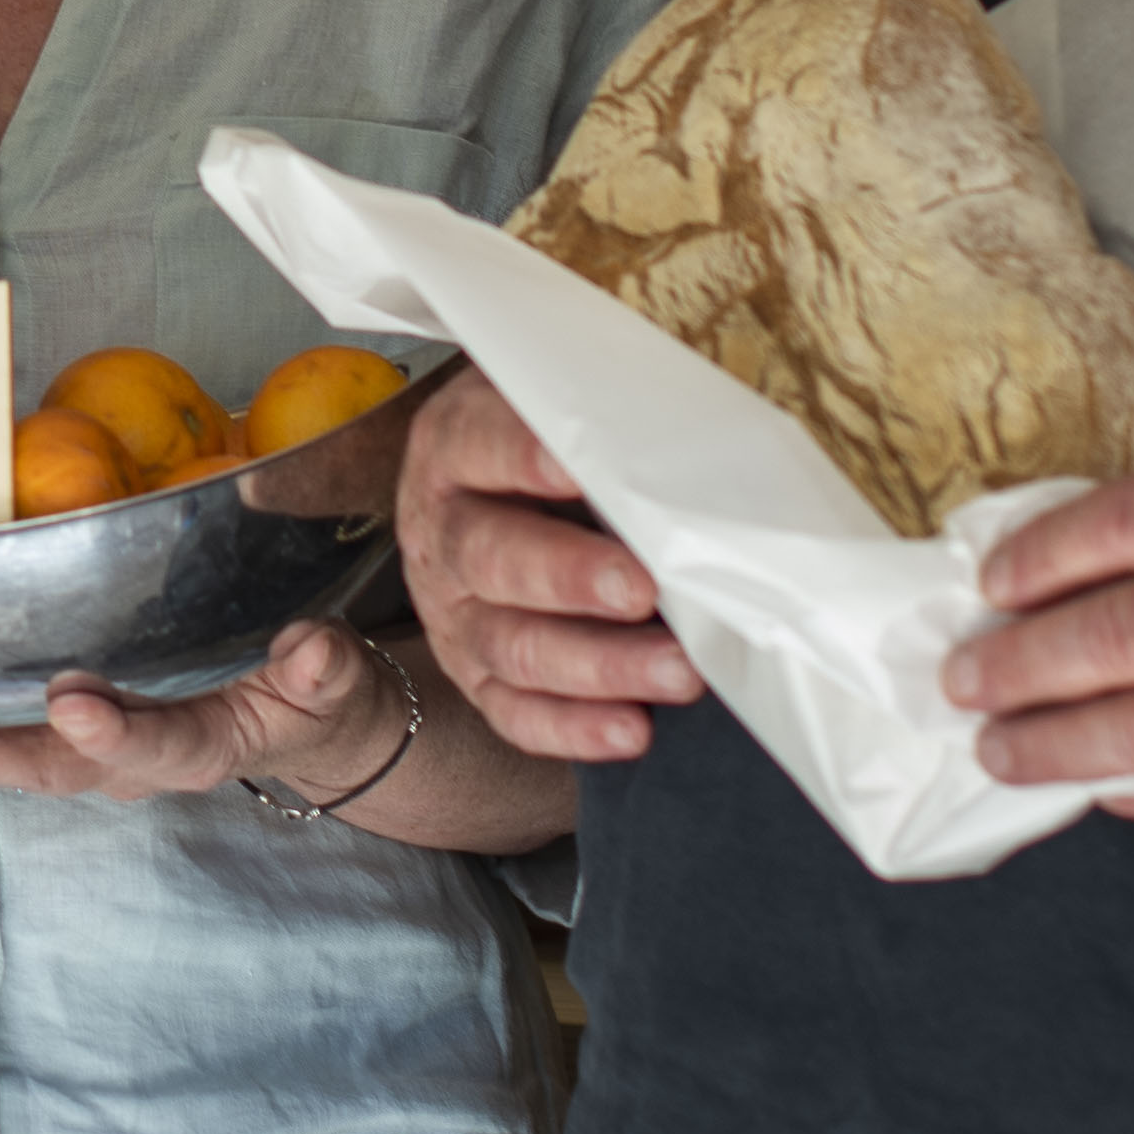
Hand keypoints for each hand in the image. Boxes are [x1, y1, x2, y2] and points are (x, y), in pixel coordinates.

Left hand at [0, 617, 383, 803]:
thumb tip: (315, 652)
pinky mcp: (66, 736)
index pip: (156, 742)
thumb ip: (323, 669)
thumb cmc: (314, 690)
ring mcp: (94, 754)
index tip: (71, 704)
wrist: (301, 721)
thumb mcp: (333, 680)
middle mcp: (133, 760)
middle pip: (50, 767)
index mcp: (200, 746)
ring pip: (9, 760)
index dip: (114, 730)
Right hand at [401, 368, 698, 766]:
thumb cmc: (563, 443)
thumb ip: (609, 413)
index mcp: (454, 444)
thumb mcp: (566, 402)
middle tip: (642, 588)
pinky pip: (516, 715)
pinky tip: (634, 730)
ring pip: (510, 647)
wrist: (505, 495)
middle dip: (570, 576)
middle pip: (489, 556)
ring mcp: (452, 612)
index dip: (526, 455)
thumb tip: (692, 435)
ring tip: (679, 672)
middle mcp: (441, 530)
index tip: (582, 466)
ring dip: (598, 666)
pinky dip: (575, 729)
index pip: (481, 442)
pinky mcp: (474, 678)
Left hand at [959, 452, 1133, 835]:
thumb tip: (1132, 554)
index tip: (994, 575)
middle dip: (1016, 658)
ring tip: (995, 744)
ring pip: (1133, 732)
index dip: (1041, 552)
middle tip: (961, 671)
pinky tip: (1104, 786)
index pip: (1122, 524)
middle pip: (1105, 634)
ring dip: (1048, 741)